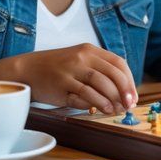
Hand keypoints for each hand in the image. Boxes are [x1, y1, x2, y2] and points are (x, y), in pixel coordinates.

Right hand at [0, 43, 136, 114]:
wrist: (27, 70)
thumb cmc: (56, 69)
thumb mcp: (79, 61)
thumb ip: (98, 71)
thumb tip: (121, 91)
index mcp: (89, 50)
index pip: (118, 63)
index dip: (129, 80)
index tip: (133, 96)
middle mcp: (82, 57)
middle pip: (112, 74)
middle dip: (125, 91)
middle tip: (129, 105)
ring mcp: (72, 70)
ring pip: (101, 83)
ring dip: (112, 99)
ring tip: (116, 110)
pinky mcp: (62, 84)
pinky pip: (85, 93)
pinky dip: (97, 103)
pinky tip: (102, 110)